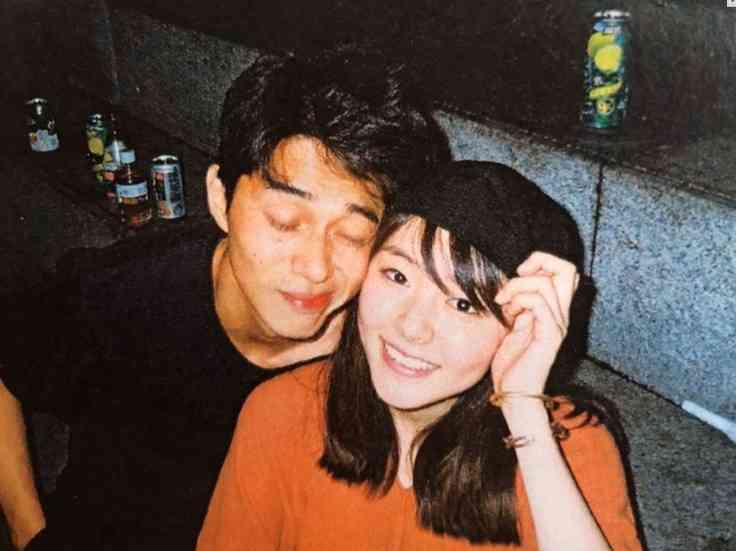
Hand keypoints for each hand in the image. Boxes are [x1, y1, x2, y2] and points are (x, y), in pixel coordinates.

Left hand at [490, 252, 579, 394]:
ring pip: (546, 284)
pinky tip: (508, 313)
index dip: (542, 261)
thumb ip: (519, 304)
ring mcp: (557, 325)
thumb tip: (513, 283)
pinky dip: (519, 300)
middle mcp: (561, 315)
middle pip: (568, 269)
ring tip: (503, 302)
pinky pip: (539, 303)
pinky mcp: (549, 336)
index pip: (565, 271)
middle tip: (516, 275)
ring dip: (517, 287)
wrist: (513, 394)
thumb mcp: (513, 324)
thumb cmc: (511, 363)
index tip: (518, 272)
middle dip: (539, 261)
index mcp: (554, 310)